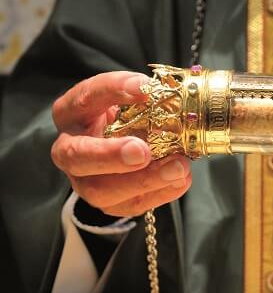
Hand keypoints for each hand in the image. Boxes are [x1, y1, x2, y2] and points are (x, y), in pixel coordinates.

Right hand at [51, 72, 191, 216]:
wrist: (129, 141)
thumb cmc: (127, 114)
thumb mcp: (130, 95)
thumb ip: (140, 91)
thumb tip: (154, 90)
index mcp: (73, 113)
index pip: (84, 98)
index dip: (113, 91)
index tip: (144, 88)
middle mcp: (71, 149)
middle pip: (77, 157)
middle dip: (109, 156)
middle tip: (141, 151)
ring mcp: (86, 181)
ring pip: (102, 190)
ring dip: (143, 180)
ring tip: (178, 167)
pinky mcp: (109, 202)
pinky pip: (130, 205)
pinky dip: (159, 194)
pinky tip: (181, 180)